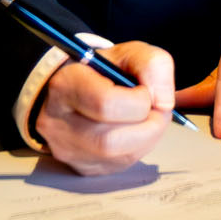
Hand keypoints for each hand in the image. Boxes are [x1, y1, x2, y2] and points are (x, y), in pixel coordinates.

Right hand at [36, 41, 173, 174]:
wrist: (73, 88)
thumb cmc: (102, 71)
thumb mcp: (128, 52)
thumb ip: (153, 65)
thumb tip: (164, 102)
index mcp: (66, 85)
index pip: (106, 104)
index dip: (139, 100)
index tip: (144, 91)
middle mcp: (57, 122)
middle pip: (111, 141)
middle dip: (148, 125)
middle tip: (155, 110)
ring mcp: (67, 149)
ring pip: (120, 157)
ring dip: (147, 138)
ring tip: (147, 119)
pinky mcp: (81, 167)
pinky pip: (121, 165)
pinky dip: (138, 149)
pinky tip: (134, 131)